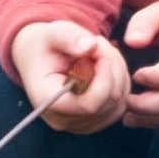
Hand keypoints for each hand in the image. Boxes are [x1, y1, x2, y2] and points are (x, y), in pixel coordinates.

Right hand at [8, 20, 126, 132]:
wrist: (38, 57)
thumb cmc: (45, 45)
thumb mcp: (52, 32)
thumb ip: (69, 37)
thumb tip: (90, 46)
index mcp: (47, 100)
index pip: (89, 104)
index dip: (104, 78)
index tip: (100, 50)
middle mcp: (62, 119)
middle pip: (107, 102)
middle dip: (112, 68)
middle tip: (99, 45)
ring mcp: (79, 125)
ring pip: (118, 103)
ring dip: (117, 73)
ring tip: (99, 53)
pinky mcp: (93, 122)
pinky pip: (119, 105)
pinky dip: (120, 83)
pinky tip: (105, 66)